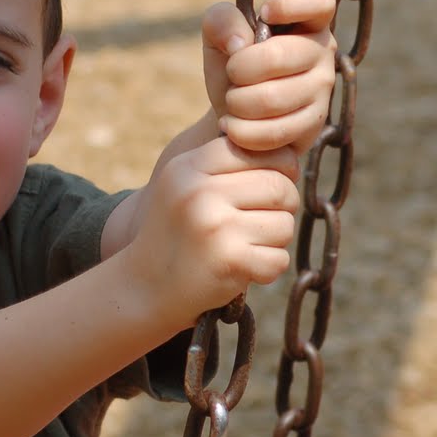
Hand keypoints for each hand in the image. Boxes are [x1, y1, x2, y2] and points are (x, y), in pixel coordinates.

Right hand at [120, 137, 299, 325]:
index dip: (278, 168)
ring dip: (275, 240)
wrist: (145, 286)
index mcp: (190, 167)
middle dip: (283, 206)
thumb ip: (227, 162)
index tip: (267, 187)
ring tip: (247, 244)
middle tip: (264, 220)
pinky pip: (279, 259)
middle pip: (280, 186)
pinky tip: (243, 268)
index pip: (260, 150)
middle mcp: (200, 193)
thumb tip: (291, 156)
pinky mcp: (229, 262)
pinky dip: (268, 268)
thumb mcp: (186, 184)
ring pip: (285, 224)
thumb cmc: (179, 230)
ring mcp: (215, 228)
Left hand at [202, 0, 337, 153]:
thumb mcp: (218, 37)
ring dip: (238, 103)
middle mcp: (323, 51)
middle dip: (239, 69)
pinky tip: (233, 126)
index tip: (265, 15)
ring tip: (232, 102)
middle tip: (231, 74)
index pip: (320, 0)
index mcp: (307, 20)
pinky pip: (274, 130)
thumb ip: (221, 21)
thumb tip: (242, 43)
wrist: (236, 116)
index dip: (292, 4)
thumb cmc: (233, 66)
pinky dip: (243, 131)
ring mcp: (323, 89)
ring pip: (273, 98)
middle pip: (278, 56)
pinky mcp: (314, 124)